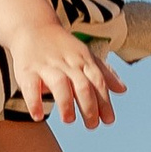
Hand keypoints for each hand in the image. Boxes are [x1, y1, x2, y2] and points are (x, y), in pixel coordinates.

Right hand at [9, 23, 125, 130]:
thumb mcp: (85, 56)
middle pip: (82, 85)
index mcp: (83, 61)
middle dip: (89, 106)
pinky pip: (31, 86)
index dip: (104, 101)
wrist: (33, 26)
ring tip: (69, 120)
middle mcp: (67, 63)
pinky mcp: (28, 70)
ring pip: (60, 84)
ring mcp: (47, 66)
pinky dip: (34, 101)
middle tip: (92, 125)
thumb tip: (123, 90)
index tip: (108, 121)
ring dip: (66, 103)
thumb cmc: (63, 46)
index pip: (97, 82)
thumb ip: (104, 73)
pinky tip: (38, 116)